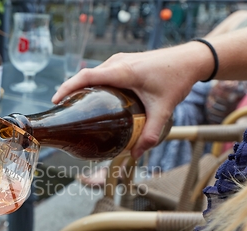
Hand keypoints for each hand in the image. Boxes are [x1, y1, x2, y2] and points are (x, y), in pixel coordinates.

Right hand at [52, 43, 210, 157]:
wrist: (190, 59)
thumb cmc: (176, 78)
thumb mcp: (163, 109)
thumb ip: (150, 133)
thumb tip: (136, 154)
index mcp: (122, 71)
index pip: (86, 76)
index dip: (68, 87)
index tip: (56, 100)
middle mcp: (117, 62)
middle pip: (86, 75)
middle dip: (72, 90)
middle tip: (64, 110)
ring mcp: (120, 59)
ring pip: (94, 73)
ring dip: (82, 86)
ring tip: (76, 105)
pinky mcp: (124, 61)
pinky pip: (102, 71)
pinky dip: (94, 83)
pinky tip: (95, 97)